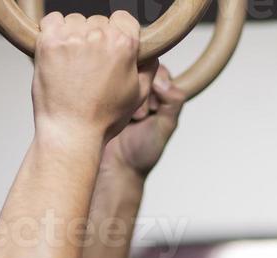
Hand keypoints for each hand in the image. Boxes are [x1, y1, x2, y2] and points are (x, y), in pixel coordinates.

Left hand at [32, 11, 151, 144]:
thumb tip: (149, 53)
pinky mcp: (49, 44)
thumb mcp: (138, 96)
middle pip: (98, 21)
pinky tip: (55, 53)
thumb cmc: (103, 120)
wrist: (70, 134)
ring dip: (72, 36)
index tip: (108, 47)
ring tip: (70, 64)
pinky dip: (51, 32)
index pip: (123, 18)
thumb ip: (148, 68)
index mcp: (125, 44)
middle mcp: (100, 36)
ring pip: (74, 21)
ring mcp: (73, 38)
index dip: (116, 32)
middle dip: (94, 38)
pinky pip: (50, 21)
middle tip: (87, 65)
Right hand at [102, 64, 183, 178]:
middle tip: (140, 117)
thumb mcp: (166, 126)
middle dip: (141, 92)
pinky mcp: (102, 98)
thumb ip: (173, 102)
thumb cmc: (143, 151)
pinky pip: (106, 84)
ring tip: (129, 119)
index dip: (156, 85)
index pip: (160, 71)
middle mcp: (139, 90)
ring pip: (124, 75)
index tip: (153, 110)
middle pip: (140, 70)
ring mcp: (119, 93)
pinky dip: (110, 94)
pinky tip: (112, 111)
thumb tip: (160, 80)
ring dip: (126, 95)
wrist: (116, 168)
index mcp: (159, 94)